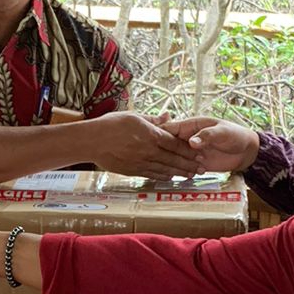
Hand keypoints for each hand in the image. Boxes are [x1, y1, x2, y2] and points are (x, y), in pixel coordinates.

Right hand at [83, 111, 204, 179]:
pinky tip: (171, 178)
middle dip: (189, 164)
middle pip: (174, 159)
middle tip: (202, 168)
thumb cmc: (110, 125)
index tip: (200, 152)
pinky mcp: (133, 170)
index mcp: (150, 135)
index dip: (189, 149)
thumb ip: (152, 119)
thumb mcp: (133, 116)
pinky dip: (164, 177)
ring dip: (180, 173)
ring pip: (165, 169)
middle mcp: (148, 150)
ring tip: (191, 175)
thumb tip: (168, 116)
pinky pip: (152, 175)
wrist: (91, 141)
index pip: (175, 143)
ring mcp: (141, 162)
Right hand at [155, 116, 260, 173]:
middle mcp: (187, 138)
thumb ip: (207, 135)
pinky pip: (182, 168)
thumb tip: (191, 142)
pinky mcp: (194, 164)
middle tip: (165, 160)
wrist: (246, 152)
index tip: (154, 144)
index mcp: (190, 126)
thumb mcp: (222, 132)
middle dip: (164, 153)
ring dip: (172, 164)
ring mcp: (190, 152)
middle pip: (167, 145)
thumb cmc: (235, 135)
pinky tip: (179, 176)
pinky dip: (180, 172)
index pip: (169, 128)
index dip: (160, 135)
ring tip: (175, 170)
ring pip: (173, 158)